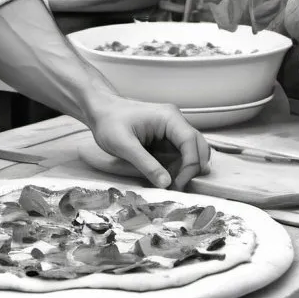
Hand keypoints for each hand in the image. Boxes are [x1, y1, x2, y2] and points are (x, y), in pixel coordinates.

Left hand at [89, 98, 210, 189]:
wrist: (99, 111)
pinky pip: (180, 155)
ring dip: (185, 170)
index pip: (191, 142)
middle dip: (191, 169)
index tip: (177, 184)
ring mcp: (172, 129)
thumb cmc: (109, 122)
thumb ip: (145, 164)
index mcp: (169, 117)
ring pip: (192, 152)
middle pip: (199, 147)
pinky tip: (164, 176)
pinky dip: (177, 168)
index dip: (189, 166)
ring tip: (169, 183)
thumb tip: (166, 184)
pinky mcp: (166, 138)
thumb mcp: (123, 145)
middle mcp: (175, 121)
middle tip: (176, 186)